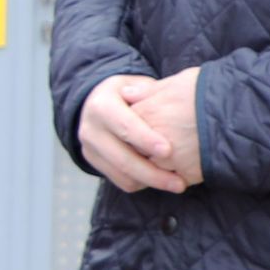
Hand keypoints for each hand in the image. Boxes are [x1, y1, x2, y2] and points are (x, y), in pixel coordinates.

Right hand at [80, 70, 192, 194]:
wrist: (97, 102)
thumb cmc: (127, 93)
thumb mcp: (136, 85)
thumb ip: (149, 92)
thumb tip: (166, 96)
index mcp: (101, 106)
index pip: (124, 126)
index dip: (146, 139)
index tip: (168, 151)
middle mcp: (90, 129)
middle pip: (122, 159)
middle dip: (153, 173)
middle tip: (180, 183)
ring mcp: (89, 148)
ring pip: (122, 175)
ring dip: (151, 183)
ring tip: (176, 184)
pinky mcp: (93, 162)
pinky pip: (120, 181)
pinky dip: (142, 183)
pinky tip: (160, 179)